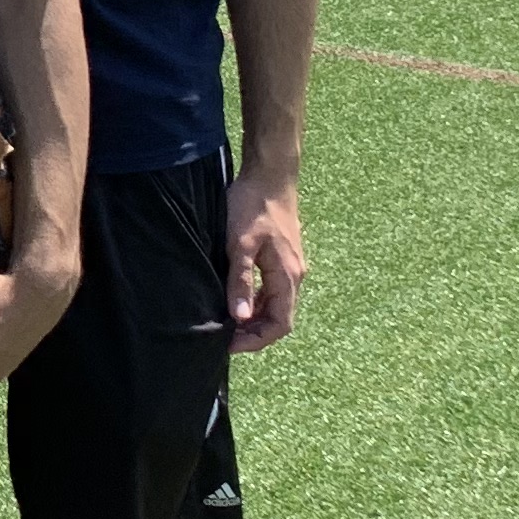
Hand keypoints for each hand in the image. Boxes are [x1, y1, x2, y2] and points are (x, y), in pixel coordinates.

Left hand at [223, 168, 305, 350]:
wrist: (270, 174)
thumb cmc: (253, 205)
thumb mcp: (240, 244)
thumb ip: (241, 281)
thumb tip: (240, 318)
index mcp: (288, 276)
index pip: (280, 324)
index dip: (257, 340)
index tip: (229, 345)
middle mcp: (295, 274)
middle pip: (280, 317)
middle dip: (254, 332)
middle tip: (224, 337)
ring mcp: (291, 265)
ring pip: (276, 303)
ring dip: (255, 317)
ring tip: (226, 321)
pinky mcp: (283, 256)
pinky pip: (273, 288)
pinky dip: (257, 300)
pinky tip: (236, 297)